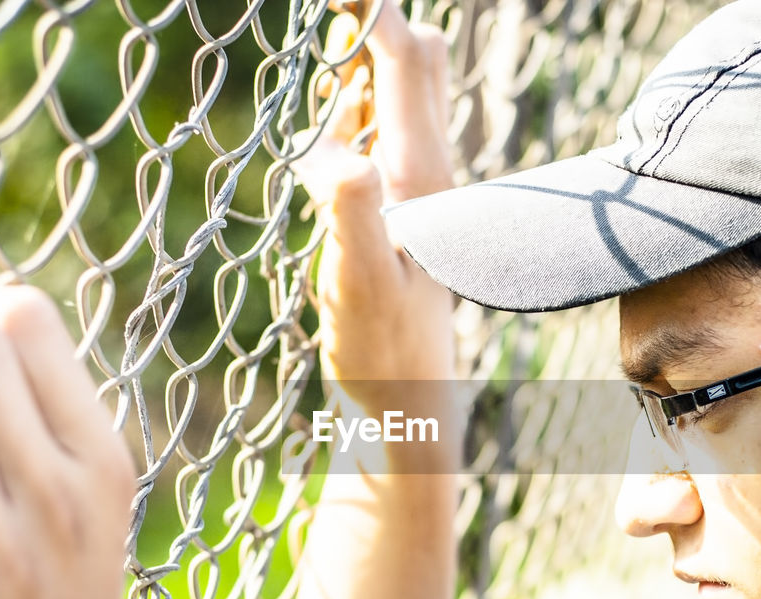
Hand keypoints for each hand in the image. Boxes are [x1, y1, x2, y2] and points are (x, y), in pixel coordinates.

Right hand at [295, 1, 456, 394]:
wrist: (411, 398)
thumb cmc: (381, 349)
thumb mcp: (356, 285)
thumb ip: (348, 215)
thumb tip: (341, 153)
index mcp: (418, 175)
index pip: (402, 62)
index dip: (369, 9)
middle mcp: (429, 169)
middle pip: (418, 60)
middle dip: (375, 21)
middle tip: (331, 13)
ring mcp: (422, 186)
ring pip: (407, 91)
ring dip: (370, 56)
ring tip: (333, 37)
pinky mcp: (409, 206)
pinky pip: (392, 127)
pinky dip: (365, 98)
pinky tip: (341, 105)